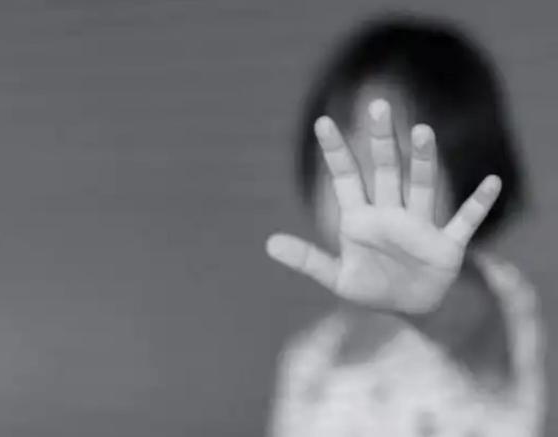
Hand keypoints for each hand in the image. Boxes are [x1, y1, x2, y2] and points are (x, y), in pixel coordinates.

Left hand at [265, 99, 500, 313]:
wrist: (410, 308)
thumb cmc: (372, 287)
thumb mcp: (336, 278)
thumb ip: (306, 260)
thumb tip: (268, 244)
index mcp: (360, 219)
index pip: (346, 177)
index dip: (335, 151)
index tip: (321, 122)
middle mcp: (390, 213)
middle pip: (386, 170)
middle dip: (381, 141)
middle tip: (378, 106)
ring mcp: (419, 226)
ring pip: (421, 186)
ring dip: (423, 161)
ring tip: (422, 131)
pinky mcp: (446, 245)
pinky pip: (465, 221)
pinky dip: (478, 205)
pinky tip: (490, 183)